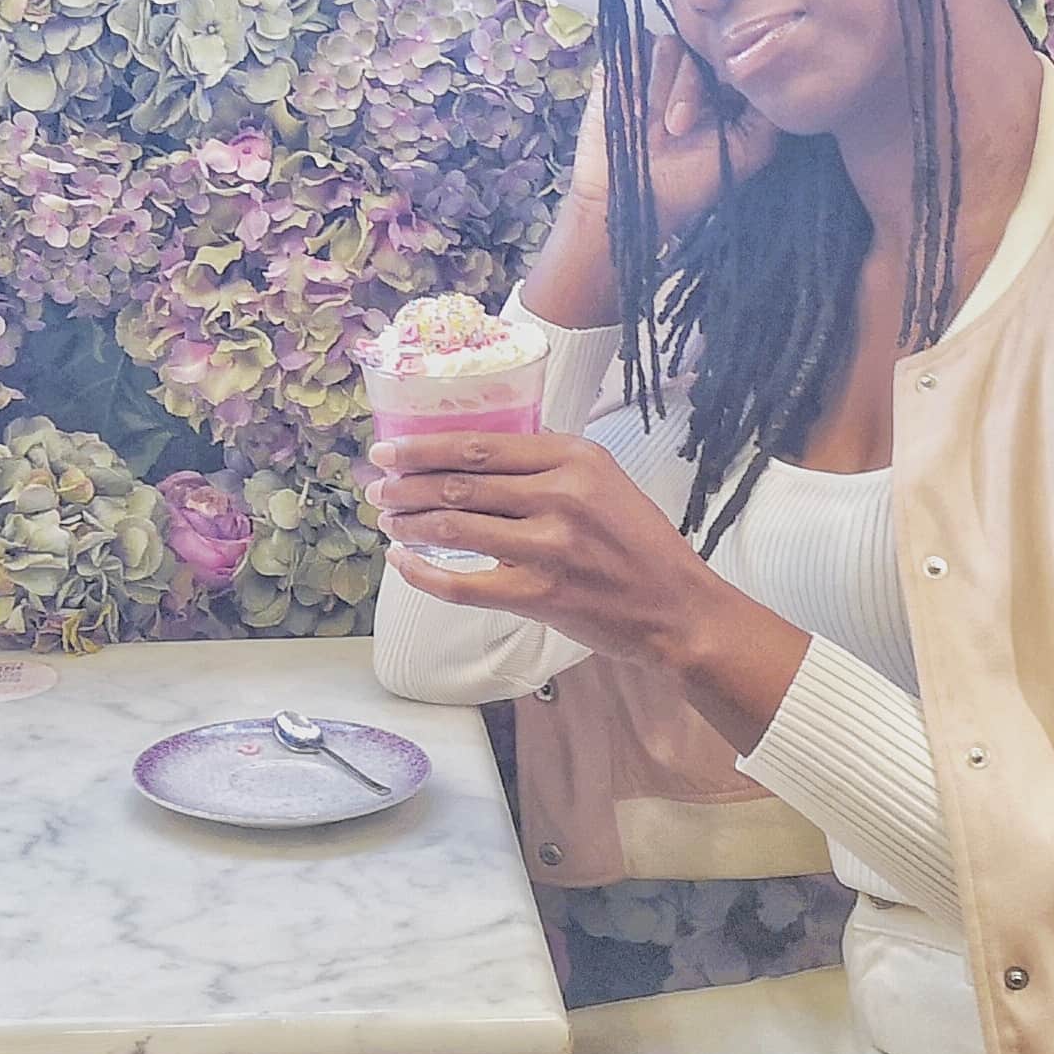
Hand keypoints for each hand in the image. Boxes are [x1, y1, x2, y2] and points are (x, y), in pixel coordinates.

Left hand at [367, 427, 792, 718]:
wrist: (677, 608)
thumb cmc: (637, 544)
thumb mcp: (604, 482)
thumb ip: (547, 467)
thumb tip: (472, 458)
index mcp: (575, 458)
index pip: (480, 446)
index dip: (424, 447)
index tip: (390, 450)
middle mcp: (561, 495)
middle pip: (460, 482)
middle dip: (406, 483)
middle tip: (376, 486)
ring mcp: (549, 546)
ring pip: (455, 526)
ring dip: (410, 522)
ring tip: (386, 519)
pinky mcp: (540, 594)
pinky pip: (463, 583)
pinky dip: (424, 573)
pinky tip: (402, 563)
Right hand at [569, 31, 781, 237]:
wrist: (627, 199)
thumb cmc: (687, 184)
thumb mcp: (747, 152)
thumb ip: (770, 114)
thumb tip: (782, 73)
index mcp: (724, 90)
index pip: (735, 55)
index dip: (732, 69)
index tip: (724, 100)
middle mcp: (694, 74)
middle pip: (704, 47)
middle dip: (692, 87)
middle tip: (679, 127)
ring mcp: (658, 68)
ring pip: (673, 45)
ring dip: (666, 87)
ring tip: (659, 127)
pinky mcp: (625, 65)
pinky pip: (637, 45)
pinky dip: (639, 72)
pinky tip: (637, 105)